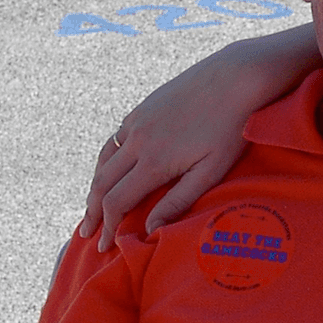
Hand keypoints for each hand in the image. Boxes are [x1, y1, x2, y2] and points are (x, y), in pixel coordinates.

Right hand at [79, 111, 246, 252]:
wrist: (236, 76)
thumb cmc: (232, 127)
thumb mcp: (213, 169)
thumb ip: (179, 200)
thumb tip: (149, 228)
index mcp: (154, 161)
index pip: (117, 202)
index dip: (108, 227)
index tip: (105, 246)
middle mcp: (138, 140)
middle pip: (102, 183)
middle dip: (92, 211)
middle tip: (87, 233)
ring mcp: (138, 121)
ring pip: (105, 159)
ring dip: (95, 185)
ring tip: (92, 205)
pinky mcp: (144, 107)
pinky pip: (116, 138)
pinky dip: (107, 160)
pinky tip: (112, 168)